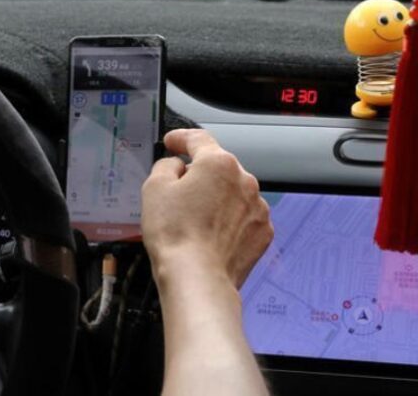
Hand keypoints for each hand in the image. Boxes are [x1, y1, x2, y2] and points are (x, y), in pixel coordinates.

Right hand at [141, 129, 272, 287]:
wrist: (198, 278)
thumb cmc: (175, 234)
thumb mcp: (154, 189)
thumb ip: (166, 166)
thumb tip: (176, 167)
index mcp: (218, 163)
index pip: (198, 139)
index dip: (181, 138)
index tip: (173, 142)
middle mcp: (245, 180)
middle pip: (218, 168)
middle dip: (199, 175)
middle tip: (177, 193)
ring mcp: (258, 208)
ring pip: (232, 193)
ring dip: (216, 199)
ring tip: (194, 221)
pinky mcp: (262, 232)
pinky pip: (243, 217)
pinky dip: (229, 221)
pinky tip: (211, 234)